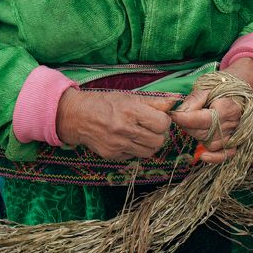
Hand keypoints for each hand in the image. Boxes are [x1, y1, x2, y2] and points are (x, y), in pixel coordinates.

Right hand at [56, 88, 174, 160]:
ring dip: (151, 143)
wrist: (77, 116)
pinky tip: (129, 139)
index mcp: (130, 111)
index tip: (158, 116)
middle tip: (152, 126)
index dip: (164, 120)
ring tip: (143, 133)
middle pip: (159, 140)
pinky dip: (137, 149)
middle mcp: (125, 129)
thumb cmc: (105, 102)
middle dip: (159, 133)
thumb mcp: (129, 97)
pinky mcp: (113, 155)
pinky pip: (135, 156)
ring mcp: (119, 145)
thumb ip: (154, 101)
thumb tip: (175, 101)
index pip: (162, 123)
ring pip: (150, 151)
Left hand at [170, 57, 252, 163]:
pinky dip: (214, 158)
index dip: (187, 118)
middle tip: (180, 116)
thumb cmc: (221, 88)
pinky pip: (225, 155)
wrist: (239, 92)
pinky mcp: (236, 144)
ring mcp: (236, 136)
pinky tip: (202, 156)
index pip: (205, 119)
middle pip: (206, 132)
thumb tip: (180, 113)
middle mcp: (234, 124)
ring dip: (197, 135)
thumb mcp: (207, 87)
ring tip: (193, 122)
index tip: (173, 115)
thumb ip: (194, 99)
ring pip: (211, 144)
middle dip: (189, 125)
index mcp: (229, 107)